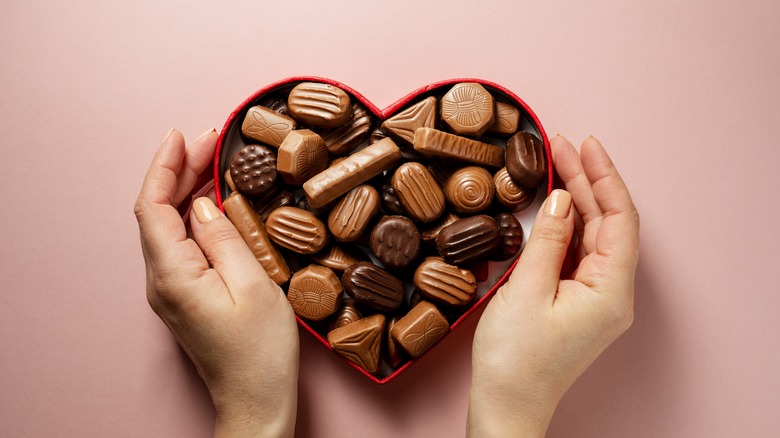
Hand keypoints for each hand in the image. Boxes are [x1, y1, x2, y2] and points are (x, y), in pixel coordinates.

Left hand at [134, 129, 298, 437]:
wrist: (256, 401)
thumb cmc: (260, 353)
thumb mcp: (253, 285)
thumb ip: (223, 238)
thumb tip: (202, 204)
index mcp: (173, 275)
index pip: (153, 206)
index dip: (165, 166)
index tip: (183, 135)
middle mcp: (162, 281)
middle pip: (158, 212)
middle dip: (180, 170)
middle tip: (213, 139)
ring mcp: (170, 291)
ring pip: (169, 226)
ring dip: (188, 189)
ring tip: (216, 160)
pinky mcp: (185, 296)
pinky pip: (182, 244)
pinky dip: (195, 214)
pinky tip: (216, 201)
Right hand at [467, 135, 639, 436]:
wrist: (506, 405)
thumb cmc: (515, 361)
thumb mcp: (527, 291)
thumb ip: (548, 240)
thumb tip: (560, 200)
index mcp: (610, 290)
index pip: (620, 219)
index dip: (605, 177)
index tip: (586, 144)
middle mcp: (611, 293)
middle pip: (606, 223)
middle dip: (585, 182)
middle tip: (560, 145)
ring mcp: (595, 298)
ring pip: (591, 235)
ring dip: (574, 200)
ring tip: (554, 164)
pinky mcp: (577, 302)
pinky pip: (577, 253)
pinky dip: (565, 226)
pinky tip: (551, 206)